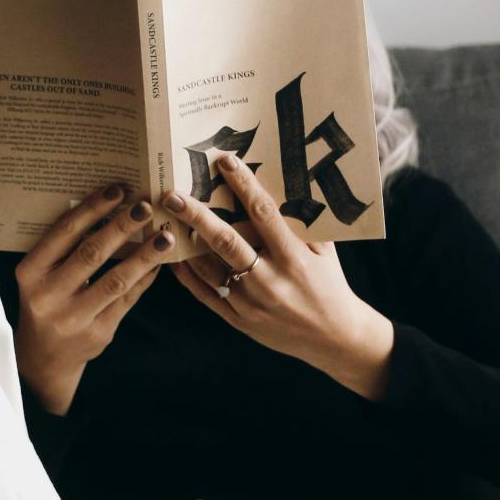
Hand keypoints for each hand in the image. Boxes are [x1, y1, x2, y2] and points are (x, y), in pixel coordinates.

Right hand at [15, 184, 175, 414]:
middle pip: (92, 254)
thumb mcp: (41, 274)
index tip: (118, 189)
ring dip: (144, 255)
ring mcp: (74, 318)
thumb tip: (111, 207)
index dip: (93, 209)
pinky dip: (145, 278)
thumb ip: (65, 247)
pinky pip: (128, 300)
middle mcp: (48, 296)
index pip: (64, 233)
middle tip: (146, 206)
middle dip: (122, 227)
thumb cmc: (46, 301)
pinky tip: (158, 263)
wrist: (43, 357)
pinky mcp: (98, 334)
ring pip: (116, 279)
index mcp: (30, 273)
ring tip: (164, 236)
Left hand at [163, 155, 394, 400]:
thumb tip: (283, 185)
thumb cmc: (330, 285)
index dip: (243, 185)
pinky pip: (205, 294)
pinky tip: (173, 257)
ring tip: (166, 222)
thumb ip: (303, 223)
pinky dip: (187, 275)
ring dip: (185, 244)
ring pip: (209, 268)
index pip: (264, 214)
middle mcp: (270, 280)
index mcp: (294, 258)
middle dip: (197, 215)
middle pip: (226, 240)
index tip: (225, 161)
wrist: (333, 338)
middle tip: (172, 196)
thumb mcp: (325, 252)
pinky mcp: (239, 320)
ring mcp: (251, 302)